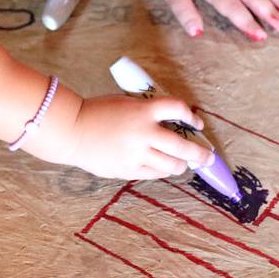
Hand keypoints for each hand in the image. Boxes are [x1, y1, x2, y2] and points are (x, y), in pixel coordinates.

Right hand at [24, 94, 211, 180]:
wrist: (71, 130)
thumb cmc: (96, 113)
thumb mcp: (124, 103)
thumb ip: (146, 113)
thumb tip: (170, 125)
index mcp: (143, 110)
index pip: (178, 109)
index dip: (191, 118)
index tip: (197, 123)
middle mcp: (144, 132)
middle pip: (183, 145)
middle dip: (200, 153)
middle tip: (207, 156)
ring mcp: (137, 153)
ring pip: (172, 164)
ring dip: (181, 164)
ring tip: (182, 164)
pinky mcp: (128, 169)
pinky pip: (154, 173)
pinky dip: (162, 171)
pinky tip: (162, 167)